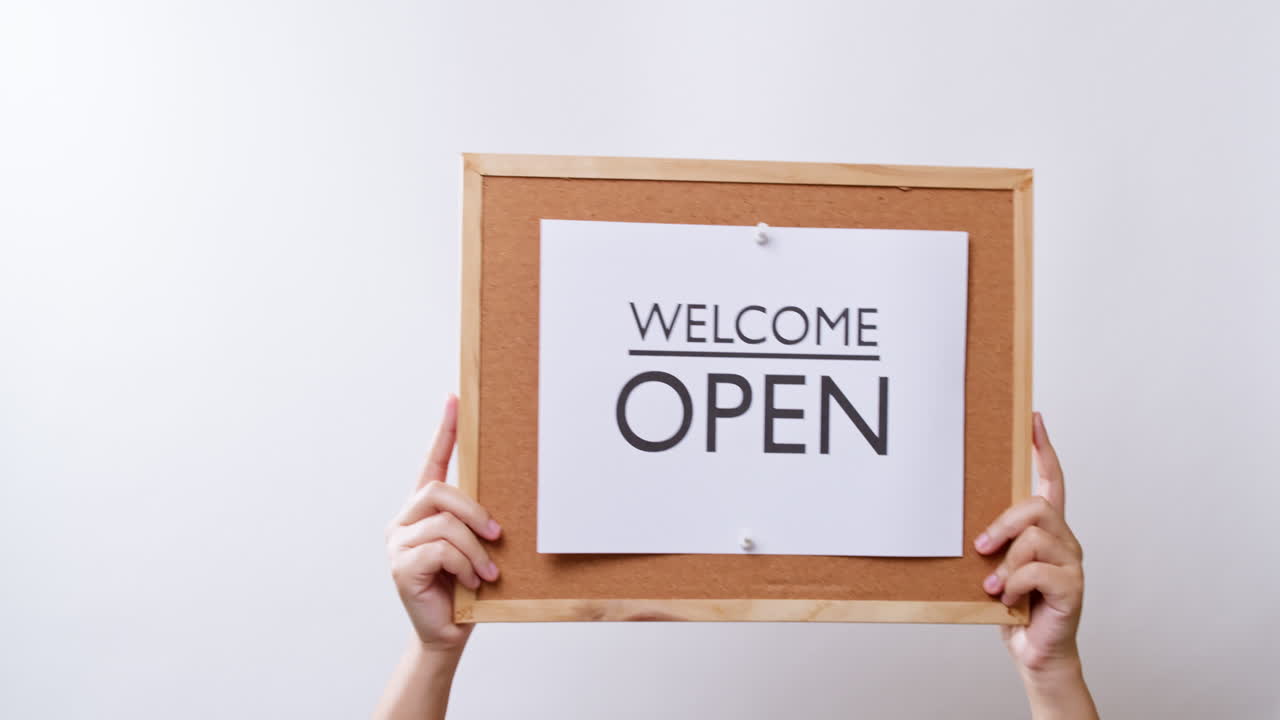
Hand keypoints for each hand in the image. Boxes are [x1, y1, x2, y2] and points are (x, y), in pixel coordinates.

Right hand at [385, 394, 501, 653]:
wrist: (448, 632)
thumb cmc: (466, 587)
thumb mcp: (477, 547)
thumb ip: (478, 521)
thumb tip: (504, 501)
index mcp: (424, 510)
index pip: (432, 461)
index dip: (444, 430)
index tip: (454, 398)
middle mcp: (404, 520)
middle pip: (439, 490)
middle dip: (474, 511)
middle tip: (498, 534)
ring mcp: (398, 543)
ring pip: (444, 524)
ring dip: (475, 549)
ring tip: (487, 572)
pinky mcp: (400, 566)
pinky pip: (440, 550)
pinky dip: (465, 565)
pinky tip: (472, 581)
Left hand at [975, 412, 1084, 674]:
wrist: (1034, 651)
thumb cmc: (1012, 606)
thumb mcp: (995, 566)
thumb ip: (992, 543)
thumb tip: (967, 525)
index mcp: (1047, 530)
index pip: (1052, 481)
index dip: (1044, 450)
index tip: (1034, 419)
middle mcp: (1065, 540)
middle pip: (1036, 506)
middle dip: (1002, 523)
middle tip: (980, 546)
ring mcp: (1071, 563)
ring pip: (1034, 538)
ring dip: (1005, 562)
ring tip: (991, 583)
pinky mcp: (1072, 588)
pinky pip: (1037, 571)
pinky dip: (1013, 583)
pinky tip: (1004, 597)